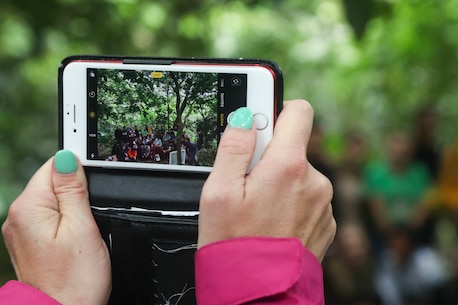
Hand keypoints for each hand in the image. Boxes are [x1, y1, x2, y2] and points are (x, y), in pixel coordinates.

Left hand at [2, 150, 110, 304]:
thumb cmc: (74, 280)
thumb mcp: (82, 227)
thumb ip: (73, 189)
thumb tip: (67, 157)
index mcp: (29, 207)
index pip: (54, 165)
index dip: (79, 170)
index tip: (92, 186)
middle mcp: (18, 216)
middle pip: (53, 183)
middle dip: (77, 193)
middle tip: (90, 218)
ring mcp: (22, 230)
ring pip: (54, 200)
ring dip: (73, 208)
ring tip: (84, 231)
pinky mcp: (30, 240)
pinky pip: (50, 217)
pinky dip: (66, 221)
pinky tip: (75, 238)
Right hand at [198, 100, 335, 261]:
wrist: (259, 295)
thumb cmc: (235, 246)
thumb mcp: (219, 192)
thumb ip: (234, 147)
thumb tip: (246, 118)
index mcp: (289, 167)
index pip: (299, 110)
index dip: (277, 108)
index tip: (260, 119)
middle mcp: (315, 181)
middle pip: (293, 146)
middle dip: (270, 155)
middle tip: (247, 180)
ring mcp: (323, 203)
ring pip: (298, 173)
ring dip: (279, 181)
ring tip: (258, 208)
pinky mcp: (325, 221)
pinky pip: (307, 197)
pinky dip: (290, 202)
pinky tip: (272, 222)